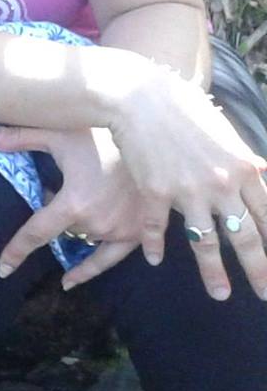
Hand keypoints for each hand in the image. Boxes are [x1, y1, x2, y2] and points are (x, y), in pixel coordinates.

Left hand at [0, 123, 147, 288]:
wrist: (151, 141)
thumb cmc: (101, 135)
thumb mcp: (57, 133)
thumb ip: (18, 138)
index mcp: (74, 203)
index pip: (36, 234)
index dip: (17, 251)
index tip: (2, 269)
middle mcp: (96, 223)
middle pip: (61, 231)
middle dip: (53, 216)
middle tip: (55, 188)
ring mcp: (118, 231)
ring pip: (82, 240)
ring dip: (72, 230)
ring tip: (74, 207)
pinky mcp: (138, 234)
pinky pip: (109, 259)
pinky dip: (90, 270)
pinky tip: (71, 282)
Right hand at [107, 64, 266, 299]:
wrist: (136, 95)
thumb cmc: (181, 105)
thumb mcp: (223, 131)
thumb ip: (240, 160)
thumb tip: (257, 174)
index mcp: (243, 168)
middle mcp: (221, 184)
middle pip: (246, 237)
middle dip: (260, 270)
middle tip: (266, 295)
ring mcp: (187, 190)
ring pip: (206, 242)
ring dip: (215, 273)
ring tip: (221, 295)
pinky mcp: (155, 191)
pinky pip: (158, 227)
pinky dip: (155, 244)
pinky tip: (154, 259)